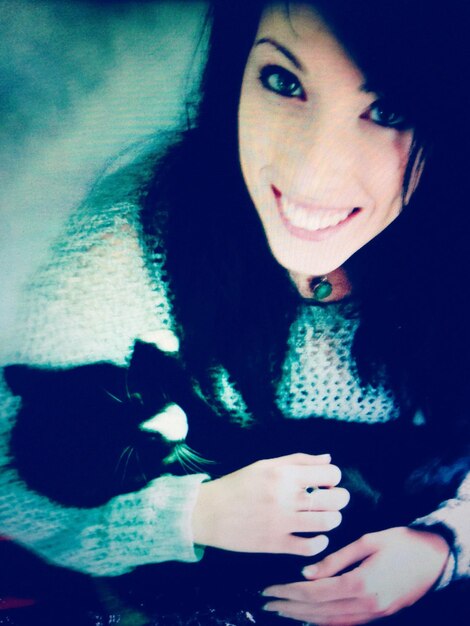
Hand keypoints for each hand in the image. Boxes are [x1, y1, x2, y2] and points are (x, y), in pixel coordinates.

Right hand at [192, 453, 348, 555]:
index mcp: (284, 474)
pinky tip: (315, 536)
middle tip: (331, 500)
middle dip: (340, 499)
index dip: (333, 478)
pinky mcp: (276, 544)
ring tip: (323, 517)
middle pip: (335, 499)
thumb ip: (298, 460)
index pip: (331, 473)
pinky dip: (320, 542)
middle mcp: (286, 497)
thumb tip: (328, 459)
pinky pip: (311, 547)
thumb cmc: (238, 485)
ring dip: (332, 519)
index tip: (325, 482)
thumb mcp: (265, 464)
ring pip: (328, 523)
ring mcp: (282, 522)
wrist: (209, 512)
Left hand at [262, 527, 449, 624]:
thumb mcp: (367, 542)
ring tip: (280, 610)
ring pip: (330, 622)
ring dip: (302, 617)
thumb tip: (306, 573)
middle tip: (266, 602)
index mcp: (361, 584)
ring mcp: (373, 615)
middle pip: (318, 611)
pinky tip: (309, 618)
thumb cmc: (400, 542)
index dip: (289, 592)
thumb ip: (336, 560)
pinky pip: (344, 624)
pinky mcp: (378, 615)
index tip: (268, 588)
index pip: (315, 592)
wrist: (435, 558)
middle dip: (289, 607)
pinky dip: (323, 623)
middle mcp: (366, 605)